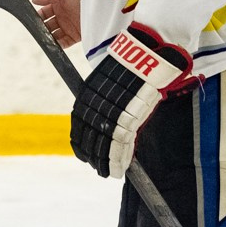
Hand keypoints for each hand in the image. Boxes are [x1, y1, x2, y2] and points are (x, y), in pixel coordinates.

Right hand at [35, 0, 82, 48]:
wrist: (98, 9)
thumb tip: (34, 0)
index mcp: (59, 6)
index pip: (44, 12)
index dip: (38, 16)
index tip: (32, 20)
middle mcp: (63, 17)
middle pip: (48, 25)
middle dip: (41, 28)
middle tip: (37, 30)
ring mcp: (68, 27)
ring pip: (54, 35)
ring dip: (48, 37)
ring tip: (43, 38)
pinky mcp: (75, 37)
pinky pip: (63, 43)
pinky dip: (57, 44)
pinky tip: (52, 43)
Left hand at [68, 25, 190, 176]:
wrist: (145, 54)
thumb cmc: (130, 65)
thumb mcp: (110, 78)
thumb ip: (106, 96)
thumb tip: (107, 110)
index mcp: (89, 94)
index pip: (80, 123)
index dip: (81, 141)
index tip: (83, 153)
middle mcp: (97, 104)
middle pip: (90, 137)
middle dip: (92, 155)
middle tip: (97, 168)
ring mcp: (113, 112)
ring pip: (104, 144)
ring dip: (105, 161)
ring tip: (107, 172)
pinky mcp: (129, 117)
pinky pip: (121, 143)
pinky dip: (120, 158)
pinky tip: (120, 168)